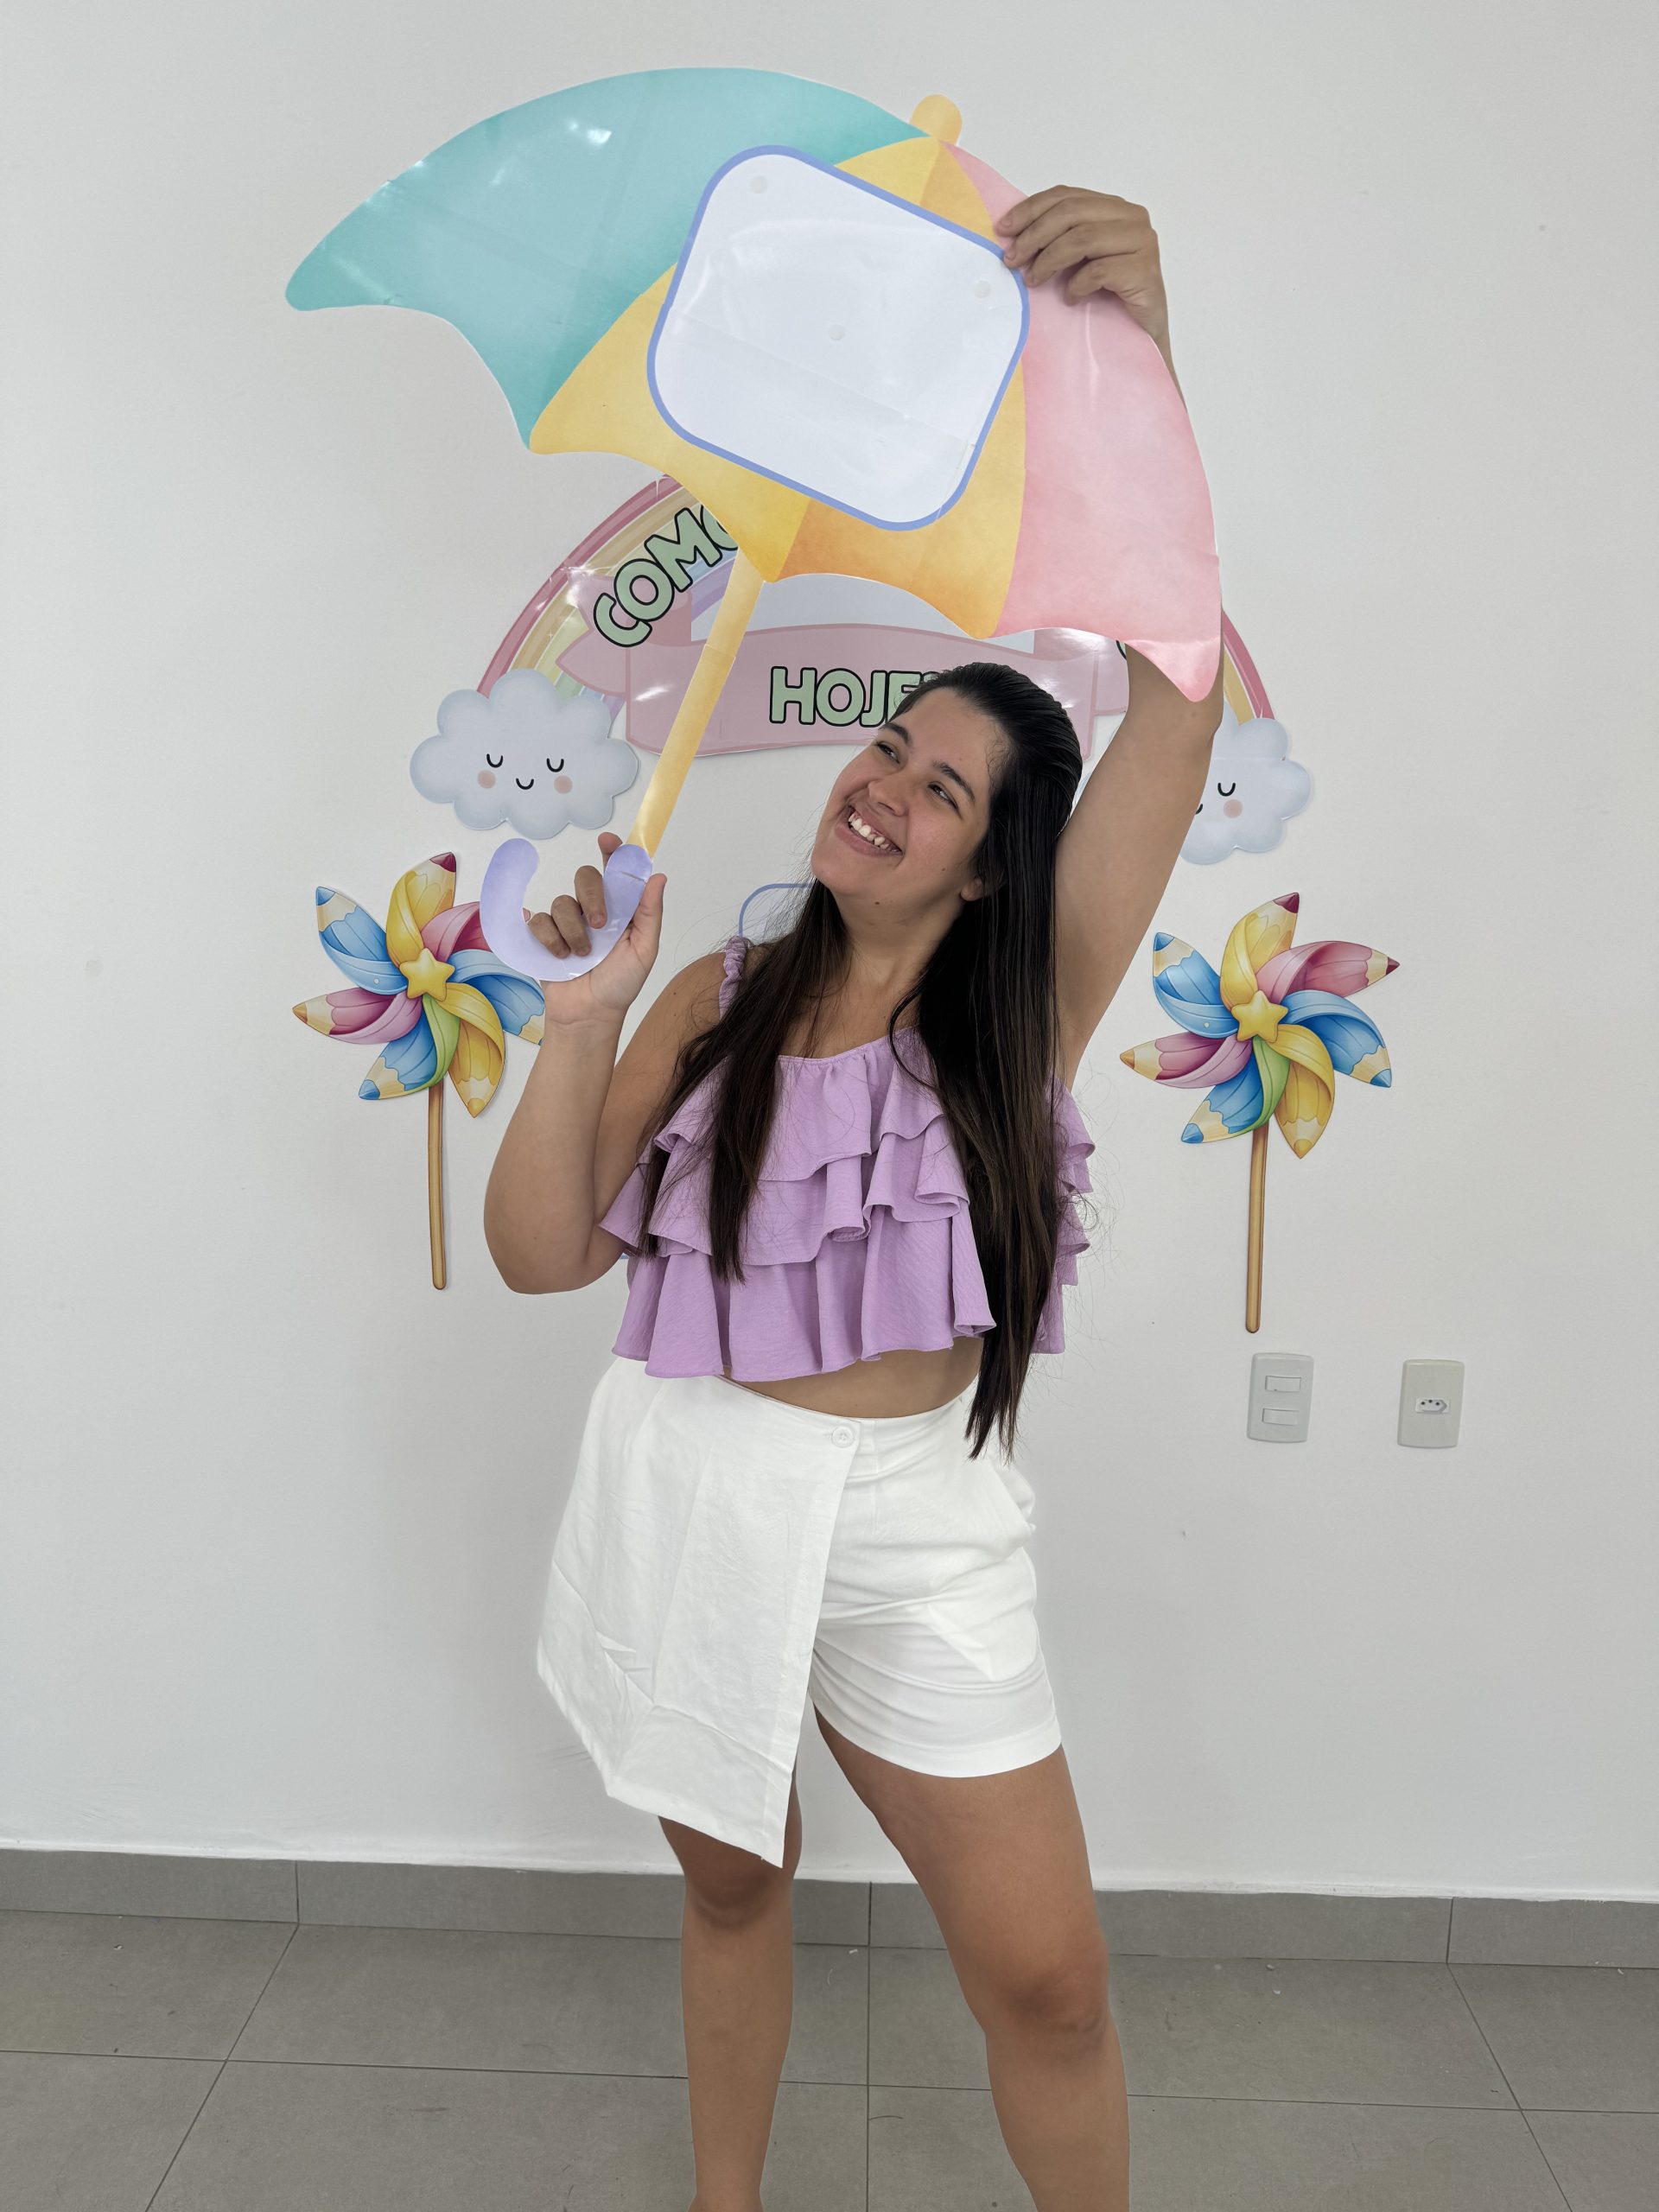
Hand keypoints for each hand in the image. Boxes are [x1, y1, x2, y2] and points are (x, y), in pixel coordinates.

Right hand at [526, 831, 666, 1021]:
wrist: (589, 1014)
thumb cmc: (620, 984)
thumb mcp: (643, 950)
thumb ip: (649, 913)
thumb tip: (659, 876)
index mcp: (620, 909)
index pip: (615, 871)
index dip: (612, 851)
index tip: (607, 840)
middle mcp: (592, 910)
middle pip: (585, 877)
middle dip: (592, 896)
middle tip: (600, 925)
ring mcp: (566, 922)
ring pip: (561, 902)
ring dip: (573, 931)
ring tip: (582, 956)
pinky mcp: (543, 936)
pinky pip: (540, 921)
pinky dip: (550, 939)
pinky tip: (560, 956)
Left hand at [995, 187, 1169, 357]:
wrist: (1142, 337)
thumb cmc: (1109, 300)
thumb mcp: (1079, 261)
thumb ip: (1060, 239)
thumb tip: (1013, 234)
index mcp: (1114, 208)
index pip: (1067, 196)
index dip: (1032, 209)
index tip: (1004, 229)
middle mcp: (1132, 217)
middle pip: (1072, 213)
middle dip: (1035, 235)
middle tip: (1012, 260)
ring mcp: (1142, 242)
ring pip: (1084, 237)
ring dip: (1050, 260)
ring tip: (1033, 280)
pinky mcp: (1145, 270)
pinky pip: (1100, 270)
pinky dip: (1077, 284)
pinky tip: (1070, 298)